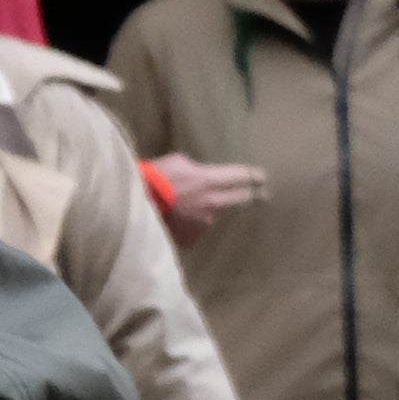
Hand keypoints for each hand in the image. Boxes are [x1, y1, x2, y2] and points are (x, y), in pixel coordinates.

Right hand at [146, 155, 266, 244]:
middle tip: (261, 195)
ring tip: (184, 205)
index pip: (242, 176)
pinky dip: (190, 223)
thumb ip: (197, 168)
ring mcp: (205, 222)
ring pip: (214, 214)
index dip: (255, 176)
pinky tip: (176, 218)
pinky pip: (197, 227)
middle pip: (243, 198)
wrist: (135, 205)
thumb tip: (202, 172)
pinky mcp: (193, 237)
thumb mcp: (177, 162)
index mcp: (210, 180)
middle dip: (254, 195)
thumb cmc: (153, 178)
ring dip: (207, 210)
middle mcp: (213, 202)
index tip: (263, 178)